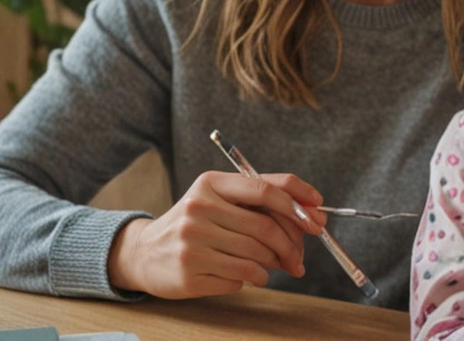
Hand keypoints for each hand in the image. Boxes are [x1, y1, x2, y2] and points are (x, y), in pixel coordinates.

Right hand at [106, 170, 324, 298]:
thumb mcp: (217, 200)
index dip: (297, 202)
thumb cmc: (194, 224)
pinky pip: (241, 279)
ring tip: (270, 265)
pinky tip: (247, 275)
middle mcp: (198, 208)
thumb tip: (311, 214)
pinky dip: (254, 279)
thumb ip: (259, 201)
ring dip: (273, 264)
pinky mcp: (190, 272)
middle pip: (265, 227)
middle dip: (291, 245)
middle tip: (299, 258)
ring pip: (256, 256)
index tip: (318, 216)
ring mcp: (192, 241)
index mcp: (210, 184)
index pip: (263, 188)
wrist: (146, 252)